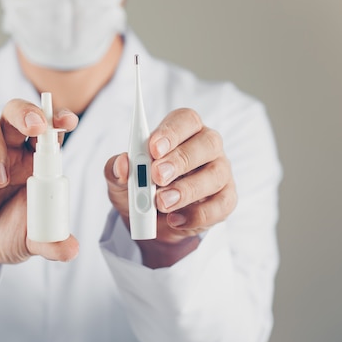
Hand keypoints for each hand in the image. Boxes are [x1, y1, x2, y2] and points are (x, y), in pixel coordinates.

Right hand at [0, 99, 78, 314]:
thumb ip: (52, 241)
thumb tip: (71, 250)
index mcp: (34, 158)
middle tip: (35, 128)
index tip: (68, 123)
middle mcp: (9, 148)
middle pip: (14, 111)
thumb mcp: (33, 240)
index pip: (47, 128)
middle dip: (26, 113)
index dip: (57, 118)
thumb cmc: (10, 232)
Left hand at [104, 108, 236, 267]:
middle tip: (157, 176)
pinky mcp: (225, 199)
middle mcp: (206, 146)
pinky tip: (175, 220)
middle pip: (206, 143)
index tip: (153, 147)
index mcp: (183, 131)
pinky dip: (197, 215)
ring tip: (162, 203)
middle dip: (180, 160)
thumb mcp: (121, 179)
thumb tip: (122, 164)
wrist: (151, 221)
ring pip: (215, 175)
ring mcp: (220, 172)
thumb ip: (116, 169)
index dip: (171, 131)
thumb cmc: (140, 187)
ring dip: (187, 190)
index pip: (185, 120)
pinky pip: (221, 205)